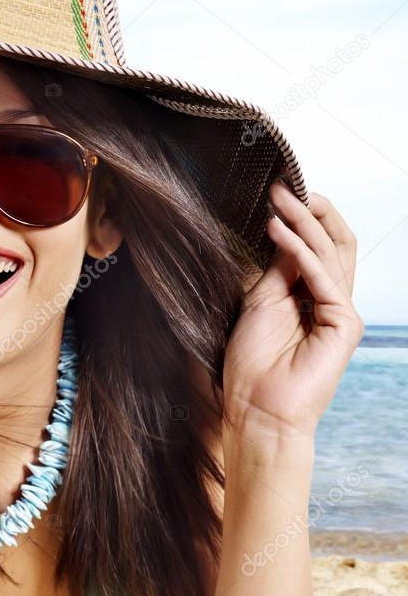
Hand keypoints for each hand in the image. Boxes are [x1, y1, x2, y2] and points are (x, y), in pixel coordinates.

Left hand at [222, 180, 363, 441]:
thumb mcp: (261, 302)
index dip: (300, 216)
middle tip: (284, 186)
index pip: (317, 246)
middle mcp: (331, 301)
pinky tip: (278, 229)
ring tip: (278, 198)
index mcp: (312, 296)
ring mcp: (340, 312)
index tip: (275, 192)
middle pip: (334, 242)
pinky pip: (322, 278)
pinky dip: (300, 250)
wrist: (255, 410)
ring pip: (330, 253)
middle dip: (311, 210)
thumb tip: (284, 228)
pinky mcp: (343, 324)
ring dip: (302, 222)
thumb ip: (278, 269)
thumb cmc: (251, 365)